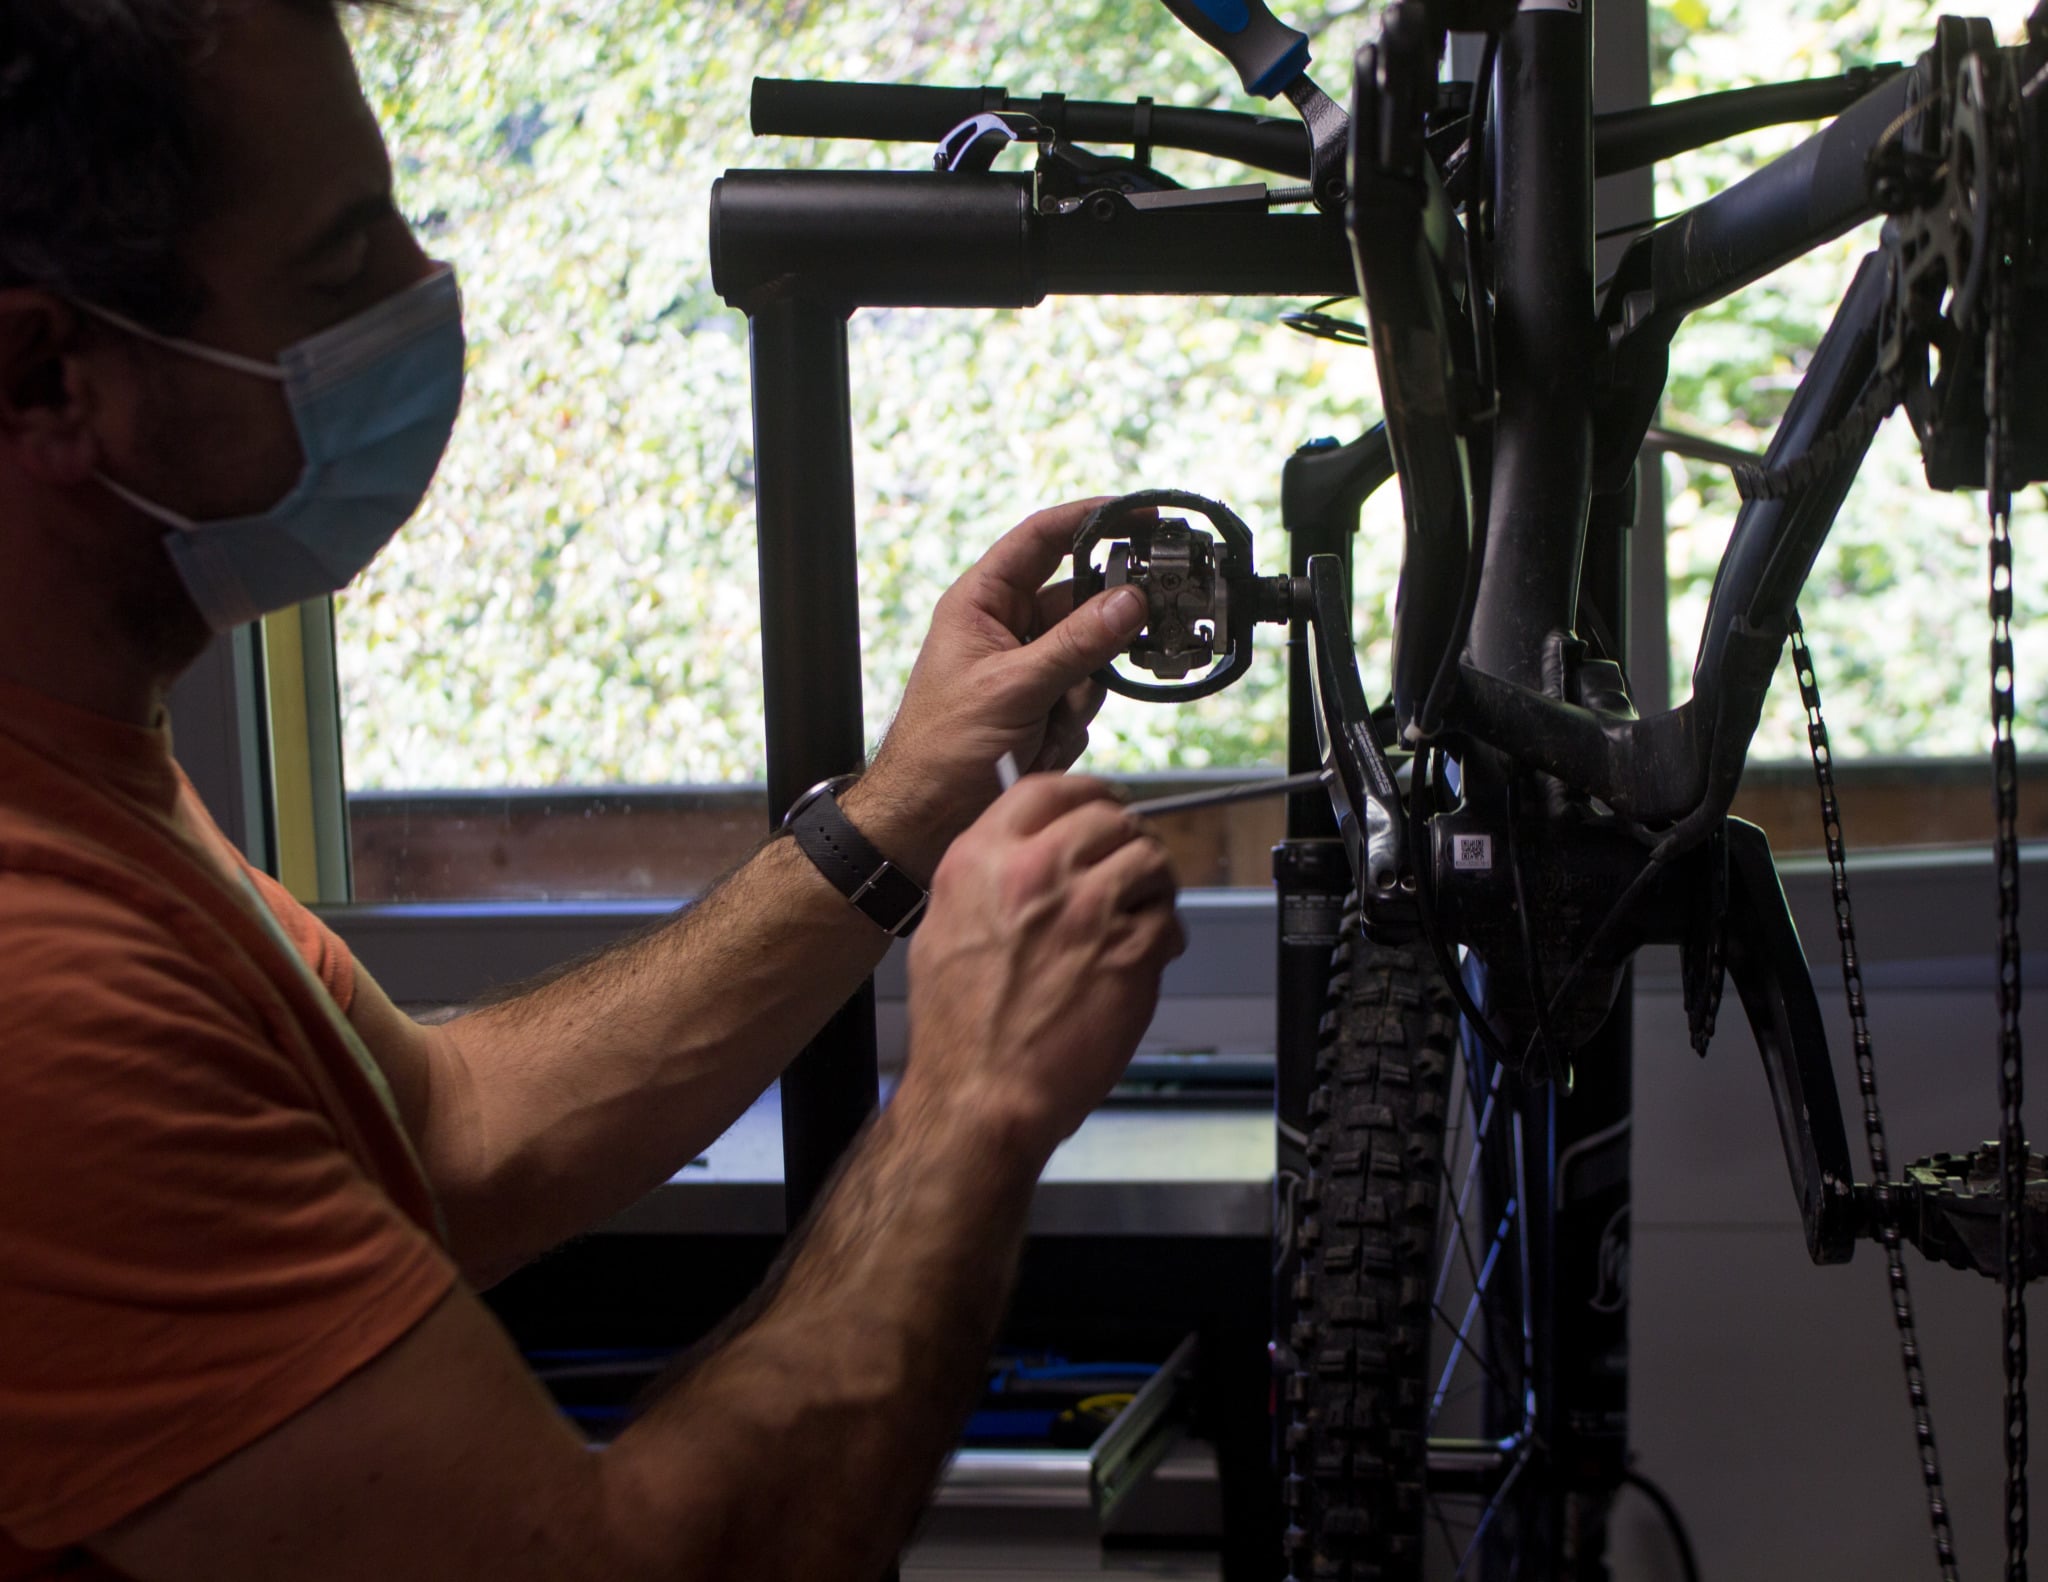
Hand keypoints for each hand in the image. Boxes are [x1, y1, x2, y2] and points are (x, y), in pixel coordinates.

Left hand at [846, 499, 1148, 879]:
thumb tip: (1129, 602)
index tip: (1136, 514)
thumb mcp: (1013, 688)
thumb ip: (1076, 643)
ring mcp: (1030, 668)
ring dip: (1082, 689)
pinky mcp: (1046, 705)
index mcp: (982, 603)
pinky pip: (1088, 696)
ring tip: (1051, 718)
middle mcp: (1008, 628)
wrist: (929, 818)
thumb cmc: (941, 748)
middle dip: (1101, 628)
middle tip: (1133, 632)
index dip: (1089, 519)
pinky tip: (1046, 742)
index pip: (1040, 540)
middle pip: (1080, 601)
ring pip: (1093, 654)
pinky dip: (1076, 720)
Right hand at [900, 774, 1183, 1161]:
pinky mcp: (1129, 951)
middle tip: (1130, 865)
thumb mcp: (944, 927)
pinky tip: (1146, 957)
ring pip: (1149, 860)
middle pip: (1109, 817)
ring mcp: (1088, 910)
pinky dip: (1166, 935)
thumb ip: (987, 877)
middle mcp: (1036, 872)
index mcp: (983, 860)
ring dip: (1153, 884)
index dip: (1086, 793)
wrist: (982, 1092)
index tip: (1102, 805)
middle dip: (1127, 839)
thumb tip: (1022, 850)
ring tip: (1140, 913)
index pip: (1049, 788)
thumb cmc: (959, 1028)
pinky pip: (1169, 919)